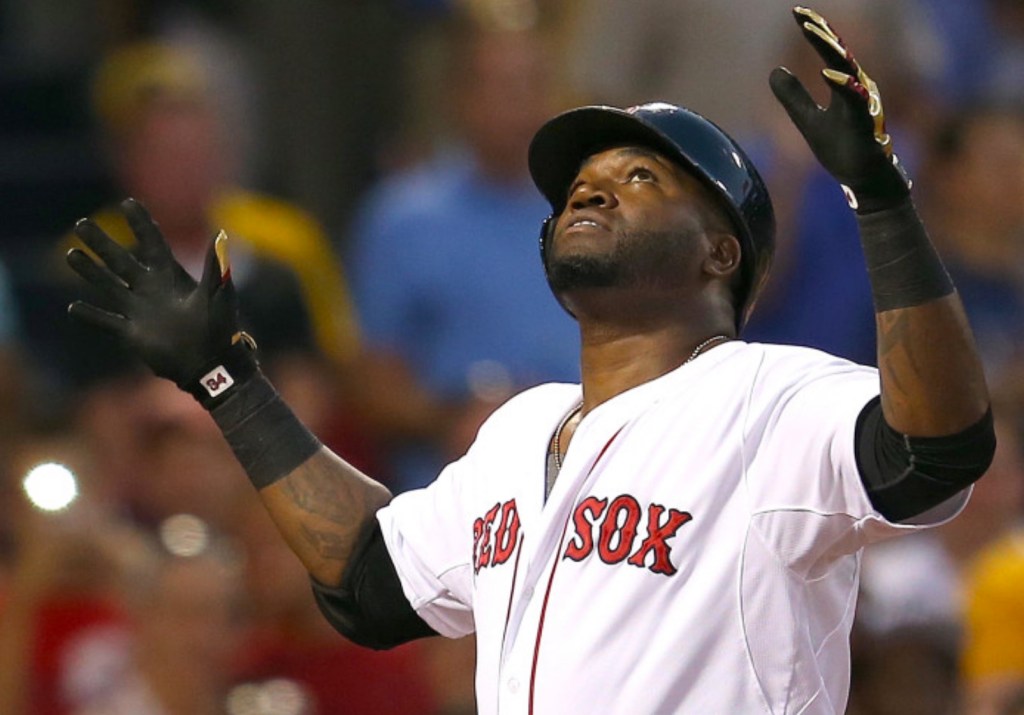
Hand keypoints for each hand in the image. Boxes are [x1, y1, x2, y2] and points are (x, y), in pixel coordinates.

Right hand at [66, 198, 256, 403]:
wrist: (212, 364)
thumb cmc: (221, 329)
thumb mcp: (219, 295)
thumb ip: (216, 267)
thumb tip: (221, 233)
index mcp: (171, 277)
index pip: (152, 243)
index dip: (141, 224)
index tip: (128, 202)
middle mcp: (151, 289)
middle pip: (121, 260)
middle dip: (102, 243)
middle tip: (81, 223)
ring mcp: (139, 310)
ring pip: (108, 286)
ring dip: (90, 272)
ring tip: (71, 254)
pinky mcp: (132, 333)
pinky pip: (106, 321)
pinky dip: (90, 316)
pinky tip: (72, 307)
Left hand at [769, 6, 910, 212]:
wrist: (865, 180)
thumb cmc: (841, 148)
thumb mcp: (808, 120)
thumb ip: (793, 96)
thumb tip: (774, 70)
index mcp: (845, 86)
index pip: (828, 53)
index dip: (814, 31)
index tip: (797, 12)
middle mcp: (857, 90)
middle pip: (839, 55)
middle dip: (822, 33)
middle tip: (803, 16)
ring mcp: (863, 107)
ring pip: (849, 73)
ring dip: (831, 52)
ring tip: (813, 33)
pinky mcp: (864, 127)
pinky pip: (856, 103)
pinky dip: (843, 87)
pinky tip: (827, 74)